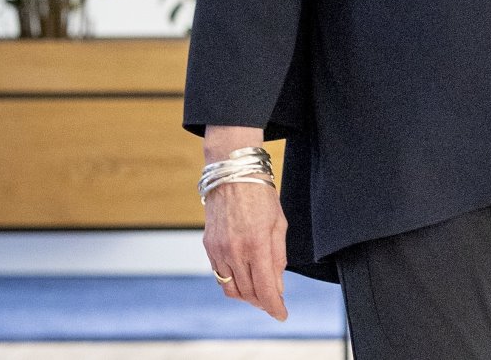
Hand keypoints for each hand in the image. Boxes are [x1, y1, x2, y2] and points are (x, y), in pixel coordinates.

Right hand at [203, 180, 289, 319]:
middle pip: (248, 292)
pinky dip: (233, 283)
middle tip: (275, 303)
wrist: (232, 174)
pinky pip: (219, 276)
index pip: (266, 287)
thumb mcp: (279, 224)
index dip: (274, 306)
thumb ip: (278, 257)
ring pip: (231, 288)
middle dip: (263, 302)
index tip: (282, 314)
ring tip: (260, 294)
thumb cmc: (261, 195)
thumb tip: (278, 285)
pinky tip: (245, 280)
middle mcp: (234, 251)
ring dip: (247, 296)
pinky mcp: (208, 247)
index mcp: (257, 244)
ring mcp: (218, 250)